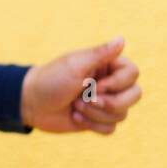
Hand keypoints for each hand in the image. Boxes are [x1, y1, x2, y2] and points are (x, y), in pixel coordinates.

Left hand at [19, 36, 140, 134]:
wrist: (31, 103)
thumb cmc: (51, 79)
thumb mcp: (75, 65)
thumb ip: (100, 54)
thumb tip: (122, 39)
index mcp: (106, 64)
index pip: (133, 73)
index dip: (118, 83)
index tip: (95, 85)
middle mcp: (109, 82)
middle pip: (135, 95)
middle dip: (111, 103)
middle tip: (88, 98)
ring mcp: (104, 102)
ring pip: (122, 114)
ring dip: (95, 113)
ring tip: (75, 106)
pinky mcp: (97, 120)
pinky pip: (111, 128)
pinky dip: (92, 125)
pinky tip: (75, 117)